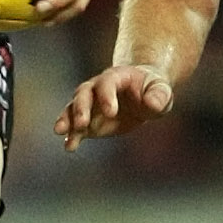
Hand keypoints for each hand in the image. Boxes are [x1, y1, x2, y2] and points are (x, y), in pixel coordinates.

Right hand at [55, 64, 173, 150]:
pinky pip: (76, 127)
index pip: (107, 82)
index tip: (110, 112)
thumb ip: (158, 95)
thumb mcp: (161, 90)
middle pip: (84, 93)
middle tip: (81, 123)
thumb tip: (151, 103)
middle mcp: (97, 87)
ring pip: (73, 108)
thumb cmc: (153, 89)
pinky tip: (69, 146)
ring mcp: (90, 104)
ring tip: (60, 131)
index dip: (107, 96)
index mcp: (116, 76)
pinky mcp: (88, 121)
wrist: (142, 94)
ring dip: (67, 119)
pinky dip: (71, 135)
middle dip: (80, 108)